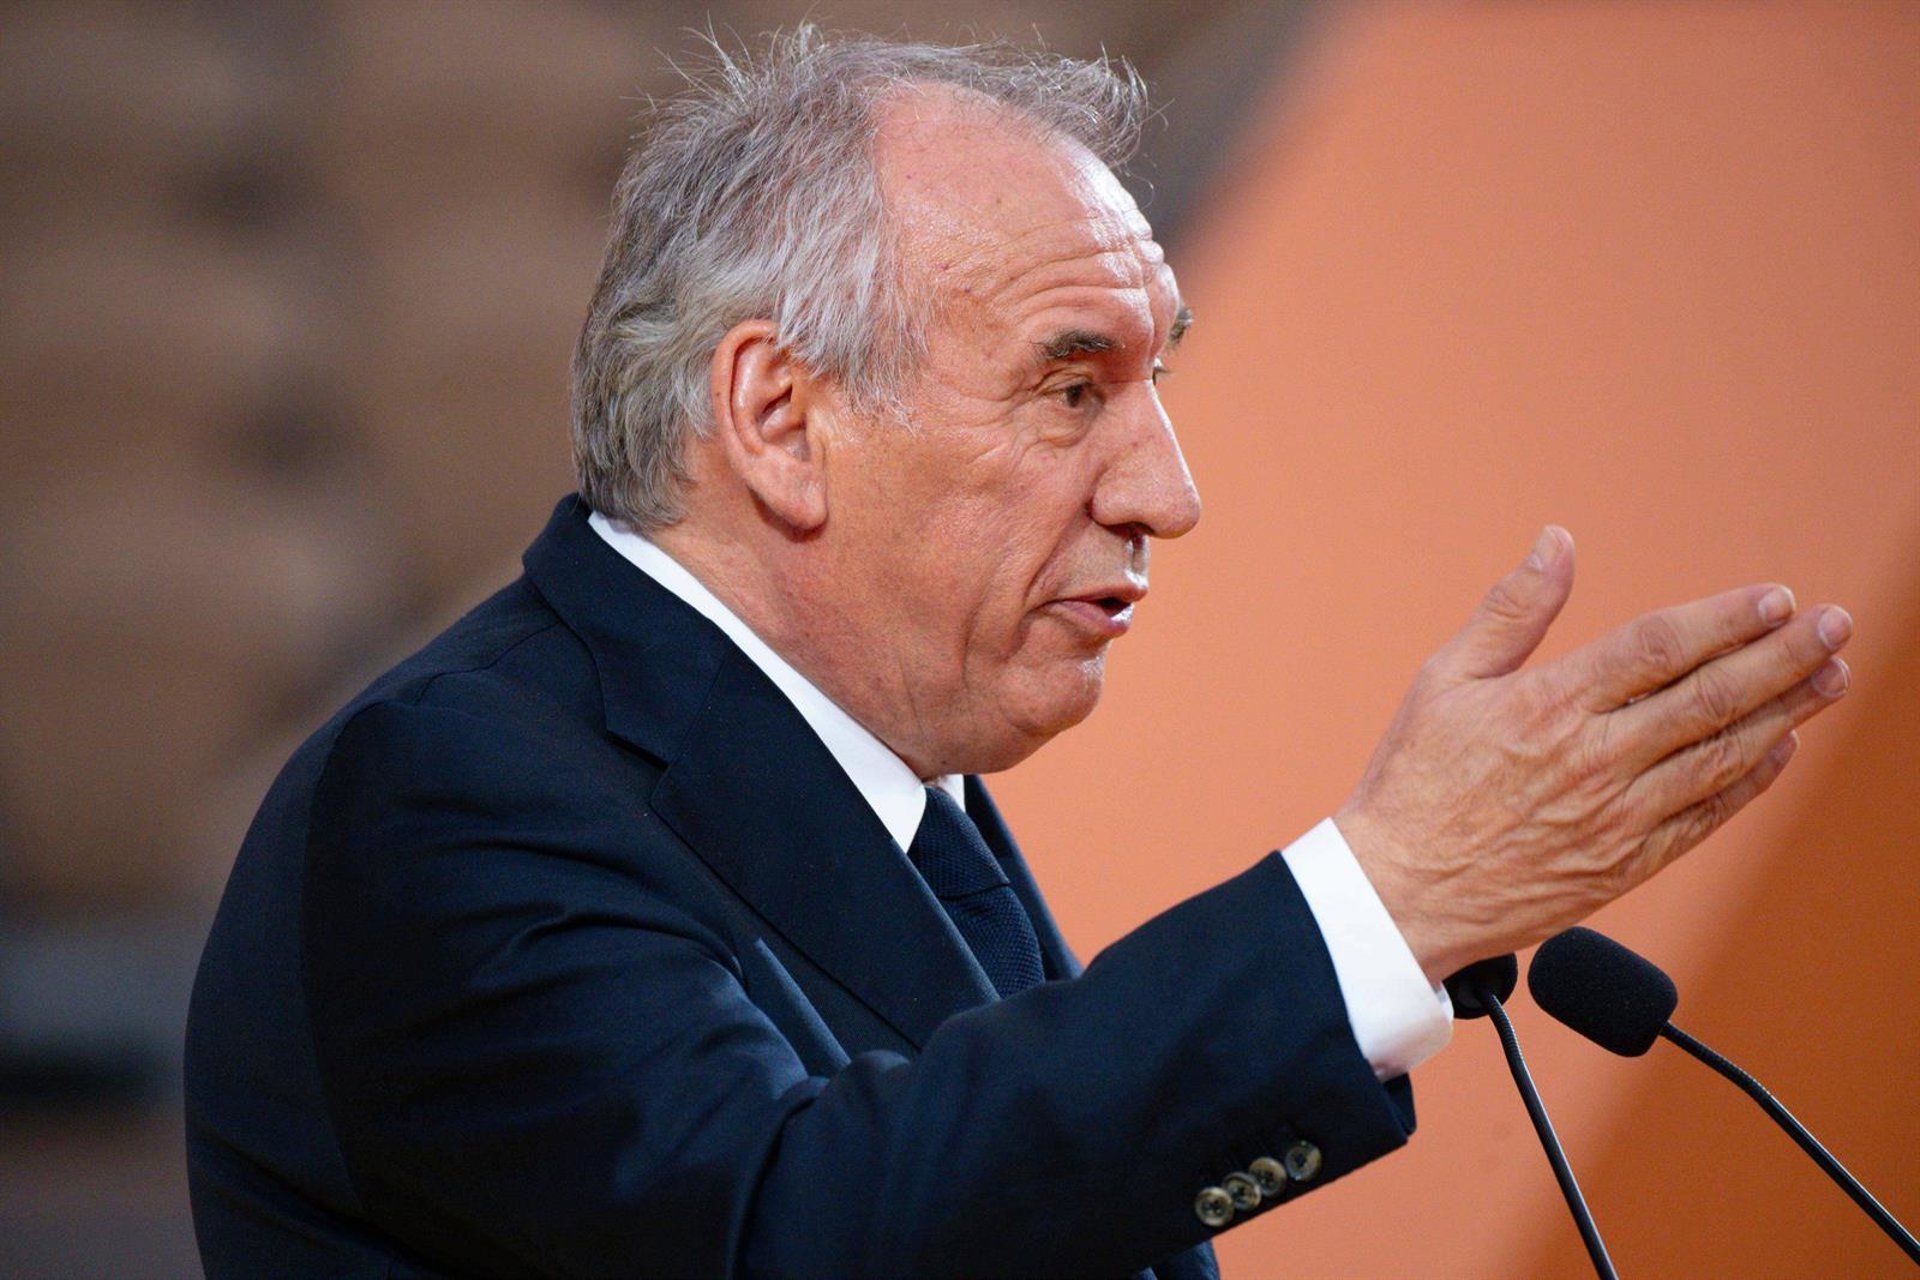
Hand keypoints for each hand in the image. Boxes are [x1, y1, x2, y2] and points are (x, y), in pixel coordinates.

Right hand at [1336, 527, 1852, 984]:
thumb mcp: (1444, 679)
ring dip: (1786, 714)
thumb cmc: (1412, 783)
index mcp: (1550, 705)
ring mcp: (1616, 818)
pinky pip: (1704, 818)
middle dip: (1784, 657)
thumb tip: (1558, 541)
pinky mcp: (1622, 864)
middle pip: (1712, 698)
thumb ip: (1512, 609)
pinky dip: (1749, 782)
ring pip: (1723, 757)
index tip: (1778, 597)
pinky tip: (1780, 751)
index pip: (1661, 647)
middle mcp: (1595, 761)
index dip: (1727, 618)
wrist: (1398, 896)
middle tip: (1835, 625)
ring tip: (1830, 678)